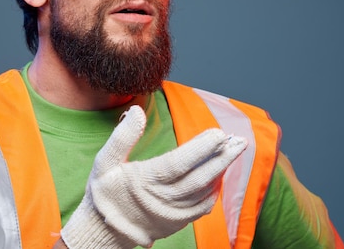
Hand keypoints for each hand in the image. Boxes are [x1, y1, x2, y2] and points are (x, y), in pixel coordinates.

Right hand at [60, 105, 246, 248]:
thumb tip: (138, 112)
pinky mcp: (178, 222)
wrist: (104, 231)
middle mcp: (163, 200)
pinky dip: (214, 190)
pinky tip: (219, 174)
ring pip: (204, 191)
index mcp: (145, 181)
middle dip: (222, 158)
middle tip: (239, 141)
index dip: (200, 149)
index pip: (178, 164)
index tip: (218, 133)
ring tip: (233, 150)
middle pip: (199, 178)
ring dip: (221, 171)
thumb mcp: (104, 162)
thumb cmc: (105, 192)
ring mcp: (173, 214)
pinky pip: (202, 207)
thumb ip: (122, 137)